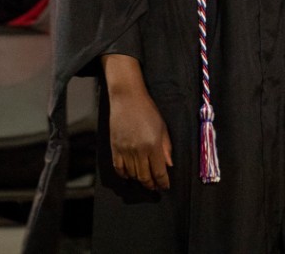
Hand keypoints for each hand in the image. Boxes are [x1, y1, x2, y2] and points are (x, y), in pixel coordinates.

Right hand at [103, 55, 172, 190]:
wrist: (127, 99)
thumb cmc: (148, 110)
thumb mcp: (162, 127)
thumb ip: (166, 148)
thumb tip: (169, 165)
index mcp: (153, 145)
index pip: (159, 172)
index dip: (163, 182)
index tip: (165, 186)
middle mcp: (138, 150)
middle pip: (145, 177)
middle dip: (152, 184)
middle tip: (156, 186)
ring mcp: (125, 150)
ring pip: (132, 174)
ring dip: (140, 180)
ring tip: (145, 180)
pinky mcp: (115, 148)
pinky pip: (118, 168)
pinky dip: (124, 175)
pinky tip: (130, 175)